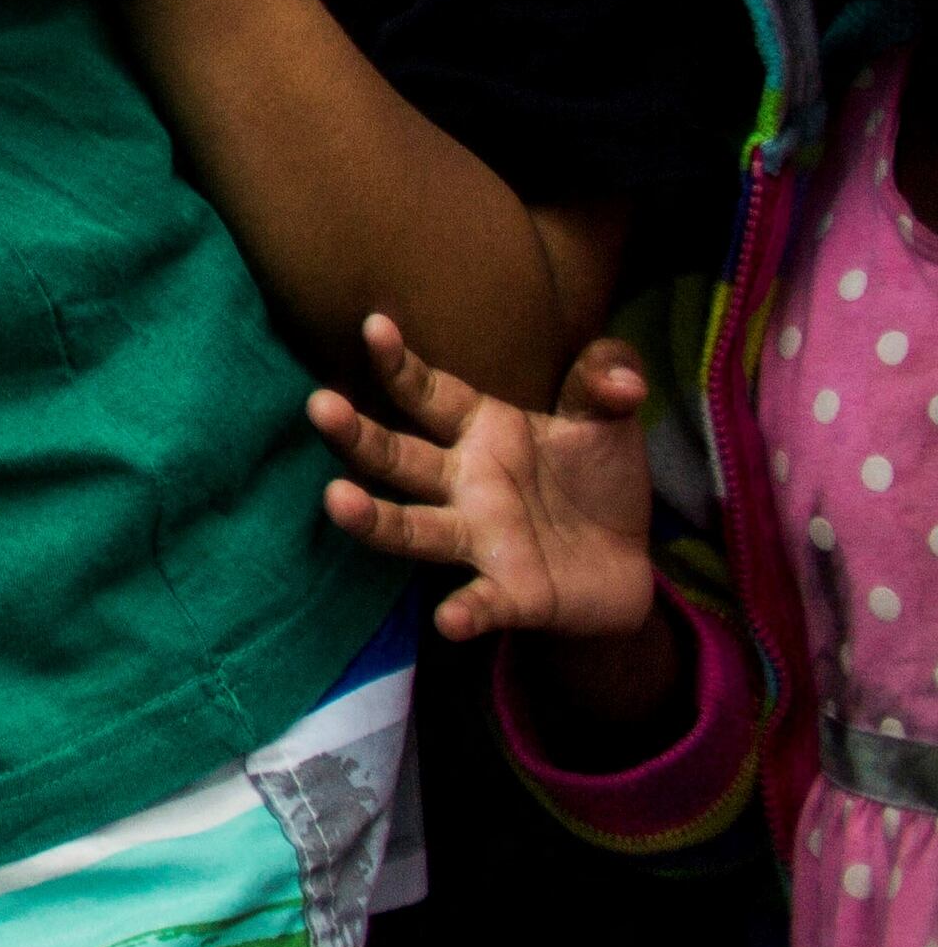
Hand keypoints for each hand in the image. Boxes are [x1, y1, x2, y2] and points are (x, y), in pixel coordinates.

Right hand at [310, 313, 661, 646]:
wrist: (627, 564)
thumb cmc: (596, 479)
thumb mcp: (608, 421)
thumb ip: (607, 383)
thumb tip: (625, 382)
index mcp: (482, 432)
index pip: (431, 394)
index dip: (401, 363)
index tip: (374, 326)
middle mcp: (464, 484)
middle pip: (399, 458)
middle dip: (357, 435)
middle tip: (320, 405)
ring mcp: (479, 539)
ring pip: (413, 529)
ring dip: (374, 520)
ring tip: (335, 501)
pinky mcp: (511, 593)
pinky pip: (482, 602)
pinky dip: (465, 612)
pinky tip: (448, 621)